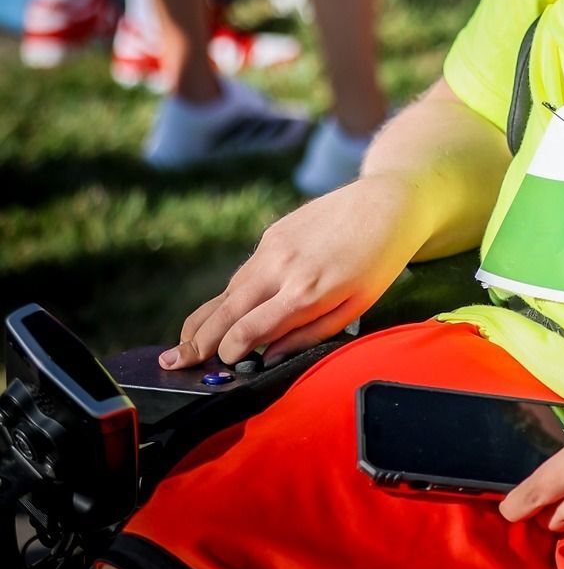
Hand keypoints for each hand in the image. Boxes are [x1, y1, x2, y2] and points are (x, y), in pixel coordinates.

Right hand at [160, 174, 429, 369]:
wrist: (388, 203)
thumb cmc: (379, 261)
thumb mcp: (356, 306)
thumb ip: (309, 334)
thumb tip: (267, 357)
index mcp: (306, 291)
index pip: (250, 329)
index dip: (229, 351)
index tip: (219, 365)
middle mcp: (282, 268)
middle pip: (228, 311)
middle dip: (197, 340)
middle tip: (170, 362)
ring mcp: (273, 247)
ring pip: (231, 290)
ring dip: (207, 318)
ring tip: (184, 344)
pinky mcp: (272, 233)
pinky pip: (246, 271)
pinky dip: (233, 293)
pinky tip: (224, 312)